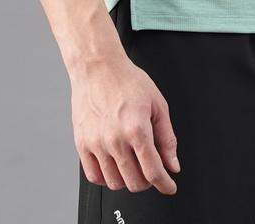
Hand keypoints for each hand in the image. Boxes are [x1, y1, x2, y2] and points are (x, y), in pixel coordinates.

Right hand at [71, 50, 180, 194]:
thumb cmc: (127, 80)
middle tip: (151, 170)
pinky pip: (94, 176)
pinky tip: (115, 165)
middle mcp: (115, 139)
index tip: (169, 186)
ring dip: (128, 180)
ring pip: (114, 183)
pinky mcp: (82, 144)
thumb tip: (172, 163)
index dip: (165, 184)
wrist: (98, 67)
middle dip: (148, 181)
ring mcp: (96, 143)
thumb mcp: (158, 104)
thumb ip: (167, 138)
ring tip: (133, 164)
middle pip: (134, 182)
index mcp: (136, 129)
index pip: (153, 171)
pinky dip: (107, 177)